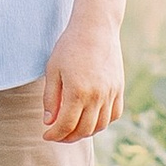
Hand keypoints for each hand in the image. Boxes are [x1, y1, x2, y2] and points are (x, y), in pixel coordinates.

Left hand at [41, 11, 124, 143]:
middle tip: (58, 134)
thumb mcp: (53, 70)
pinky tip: (91, 119)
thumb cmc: (69, 46)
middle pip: (83, 130)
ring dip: (85, 132)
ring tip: (73, 128)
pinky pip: (114, 115)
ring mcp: (110, 93)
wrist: (95, 28)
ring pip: (100, 126)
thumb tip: (49, 122)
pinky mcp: (119, 89)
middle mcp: (96, 96)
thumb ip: (50, 98)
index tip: (46, 135)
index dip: (54, 135)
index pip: (65, 125)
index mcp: (77, 92)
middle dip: (68, 137)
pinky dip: (103, 122)